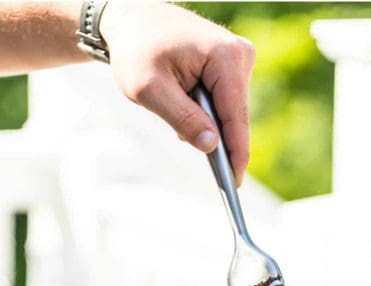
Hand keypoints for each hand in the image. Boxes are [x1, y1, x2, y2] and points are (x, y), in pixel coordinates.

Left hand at [101, 2, 254, 183]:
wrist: (130, 17)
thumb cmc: (136, 49)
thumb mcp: (149, 89)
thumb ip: (182, 118)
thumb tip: (213, 147)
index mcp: (225, 57)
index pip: (236, 116)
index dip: (236, 153)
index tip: (234, 183)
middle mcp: (240, 54)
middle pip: (233, 114)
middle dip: (209, 131)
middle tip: (176, 128)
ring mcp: (239, 57)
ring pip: (228, 110)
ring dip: (204, 118)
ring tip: (173, 101)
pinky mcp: (233, 63)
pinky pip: (224, 100)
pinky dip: (204, 108)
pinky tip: (183, 96)